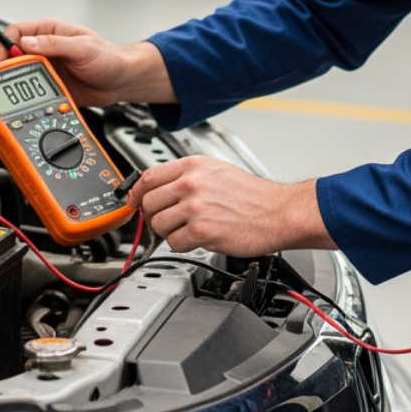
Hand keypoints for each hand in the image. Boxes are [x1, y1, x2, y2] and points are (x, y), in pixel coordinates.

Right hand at [0, 18, 174, 106]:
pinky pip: (31, 91)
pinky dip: (28, 96)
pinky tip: (31, 100)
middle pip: (13, 54)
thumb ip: (54, 44)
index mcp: (50, 32)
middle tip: (6, 78)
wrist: (121, 81)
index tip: (4, 59)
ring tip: (19, 90)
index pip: (17, 32)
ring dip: (17, 82)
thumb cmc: (109, 58)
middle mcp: (45, 49)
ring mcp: (46, 68)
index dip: (6, 44)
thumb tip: (27, 43)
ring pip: (19, 74)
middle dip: (6, 66)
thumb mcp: (82, 47)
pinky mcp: (49, 86)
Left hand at [128, 156, 334, 256]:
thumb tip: (157, 187)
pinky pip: (175, 243)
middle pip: (149, 203)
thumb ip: (186, 177)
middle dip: (155, 216)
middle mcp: (191, 184)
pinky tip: (200, 238)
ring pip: (159, 225)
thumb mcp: (216, 171)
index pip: (148, 177)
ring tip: (191, 229)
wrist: (278, 212)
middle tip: (169, 221)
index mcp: (193, 166)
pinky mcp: (202, 230)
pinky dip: (184, 245)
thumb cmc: (253, 195)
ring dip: (171, 232)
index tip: (132, 201)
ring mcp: (196, 207)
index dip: (136, 192)